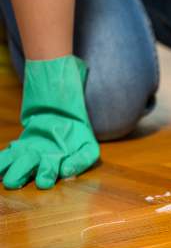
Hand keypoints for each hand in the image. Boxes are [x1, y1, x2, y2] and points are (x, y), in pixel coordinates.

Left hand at [0, 56, 99, 189]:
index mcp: (82, 140)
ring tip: (12, 182)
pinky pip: (12, 156)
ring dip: (22, 173)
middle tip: (43, 183)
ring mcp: (41, 150)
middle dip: (46, 174)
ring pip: (32, 165)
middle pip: (54, 165)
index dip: (77, 166)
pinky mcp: (24, 147)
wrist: (52, 95)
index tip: (66, 170)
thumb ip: (76, 76)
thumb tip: (74, 65)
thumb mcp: (76, 84)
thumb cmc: (67, 92)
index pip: (85, 156)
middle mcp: (62, 149)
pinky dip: (2, 163)